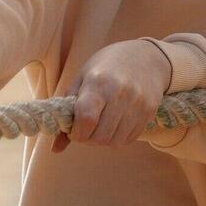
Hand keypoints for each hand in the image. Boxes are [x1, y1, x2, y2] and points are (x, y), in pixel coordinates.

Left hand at [51, 39, 171, 152]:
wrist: (146, 57)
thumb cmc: (107, 67)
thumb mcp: (82, 79)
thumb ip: (67, 111)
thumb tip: (55, 149)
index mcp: (99, 82)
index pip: (86, 119)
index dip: (76, 132)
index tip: (72, 130)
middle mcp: (121, 93)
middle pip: (100, 136)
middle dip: (87, 139)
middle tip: (85, 128)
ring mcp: (138, 104)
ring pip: (114, 142)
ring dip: (102, 140)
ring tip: (100, 126)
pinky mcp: (149, 112)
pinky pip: (129, 139)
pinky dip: (118, 137)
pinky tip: (114, 124)